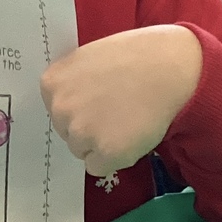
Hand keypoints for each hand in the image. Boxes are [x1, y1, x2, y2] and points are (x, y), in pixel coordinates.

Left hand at [40, 25, 201, 176]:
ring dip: (101, 143)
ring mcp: (81, 132)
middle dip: (88, 126)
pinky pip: (99, 167)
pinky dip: (115, 158)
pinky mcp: (105, 153)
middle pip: (67, 132)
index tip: (100, 99)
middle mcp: (59, 109)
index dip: (81, 107)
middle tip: (116, 110)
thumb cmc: (135, 55)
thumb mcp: (88, 58)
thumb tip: (73, 104)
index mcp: (51, 83)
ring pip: (82, 150)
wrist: (169, 66)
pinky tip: (131, 136)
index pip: (56, 109)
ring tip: (127, 120)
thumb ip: (73, 83)